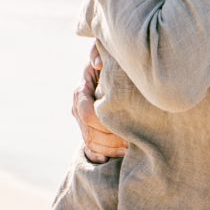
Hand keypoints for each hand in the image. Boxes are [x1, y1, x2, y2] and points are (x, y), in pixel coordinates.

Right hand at [72, 44, 126, 162]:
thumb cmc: (112, 62)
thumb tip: (98, 65)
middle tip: (133, 142)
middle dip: (112, 140)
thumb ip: (100, 53)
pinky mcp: (87, 130)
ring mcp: (80, 121)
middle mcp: (77, 107)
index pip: (87, 114)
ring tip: (131, 149)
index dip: (105, 123)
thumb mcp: (107, 54)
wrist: (110, 72)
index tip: (126, 126)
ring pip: (90, 143)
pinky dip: (103, 155)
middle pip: (89, 133)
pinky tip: (120, 156)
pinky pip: (91, 149)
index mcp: (81, 91)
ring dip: (110, 149)